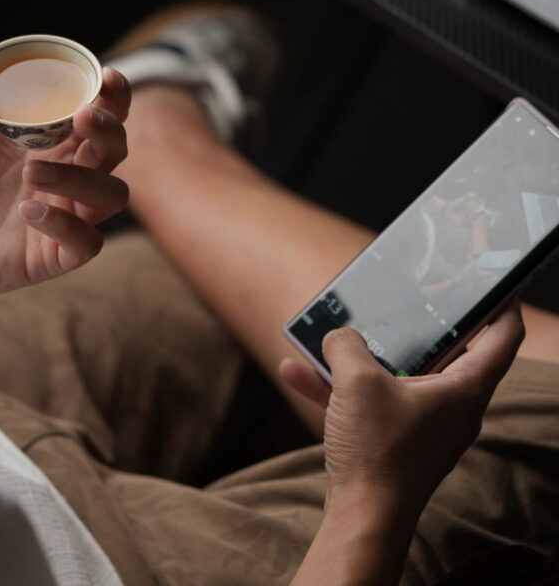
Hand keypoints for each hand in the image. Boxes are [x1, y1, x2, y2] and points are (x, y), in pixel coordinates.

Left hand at [0, 36, 129, 296]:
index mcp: (53, 135)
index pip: (104, 110)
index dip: (115, 94)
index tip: (105, 79)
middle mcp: (67, 171)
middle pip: (118, 148)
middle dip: (109, 129)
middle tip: (80, 116)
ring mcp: (64, 212)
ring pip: (112, 195)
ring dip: (83, 179)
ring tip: (32, 173)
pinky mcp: (51, 254)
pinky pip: (86, 242)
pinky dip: (66, 224)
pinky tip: (27, 212)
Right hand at [280, 302, 524, 519]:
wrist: (362, 517)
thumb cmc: (376, 451)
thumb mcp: (357, 380)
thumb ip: (347, 344)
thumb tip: (339, 335)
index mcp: (463, 389)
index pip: (502, 338)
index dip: (502, 304)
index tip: (494, 282)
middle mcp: (451, 406)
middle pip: (446, 352)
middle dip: (419, 323)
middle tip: (408, 295)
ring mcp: (422, 424)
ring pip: (397, 375)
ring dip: (363, 355)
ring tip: (333, 331)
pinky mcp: (395, 440)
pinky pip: (369, 401)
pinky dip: (340, 386)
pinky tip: (297, 371)